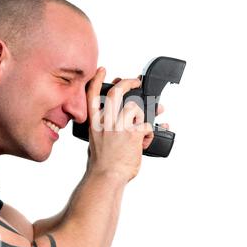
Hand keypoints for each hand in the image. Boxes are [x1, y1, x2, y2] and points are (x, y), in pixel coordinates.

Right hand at [85, 67, 159, 183]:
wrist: (106, 176)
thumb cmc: (101, 164)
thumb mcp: (95, 142)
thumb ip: (104, 130)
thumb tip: (113, 126)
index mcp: (95, 123)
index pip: (92, 95)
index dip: (97, 79)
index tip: (102, 70)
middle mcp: (106, 121)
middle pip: (118, 93)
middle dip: (129, 82)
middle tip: (136, 81)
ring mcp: (120, 126)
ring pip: (136, 108)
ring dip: (148, 112)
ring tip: (154, 116)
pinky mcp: (133, 134)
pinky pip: (148, 126)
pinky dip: (152, 132)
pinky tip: (151, 138)